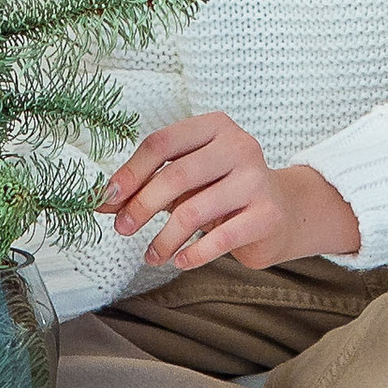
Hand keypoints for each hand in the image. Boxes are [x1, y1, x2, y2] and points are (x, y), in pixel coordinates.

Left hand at [101, 111, 362, 274]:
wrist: (284, 211)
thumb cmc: (224, 191)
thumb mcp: (187, 180)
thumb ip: (148, 185)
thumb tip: (103, 202)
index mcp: (214, 126)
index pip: (162, 143)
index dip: (130, 172)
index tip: (108, 198)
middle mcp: (239, 145)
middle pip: (175, 175)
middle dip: (141, 206)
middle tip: (123, 228)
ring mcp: (256, 179)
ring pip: (193, 211)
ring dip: (164, 238)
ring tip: (151, 255)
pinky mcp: (267, 214)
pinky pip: (219, 238)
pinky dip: (193, 254)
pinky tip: (180, 260)